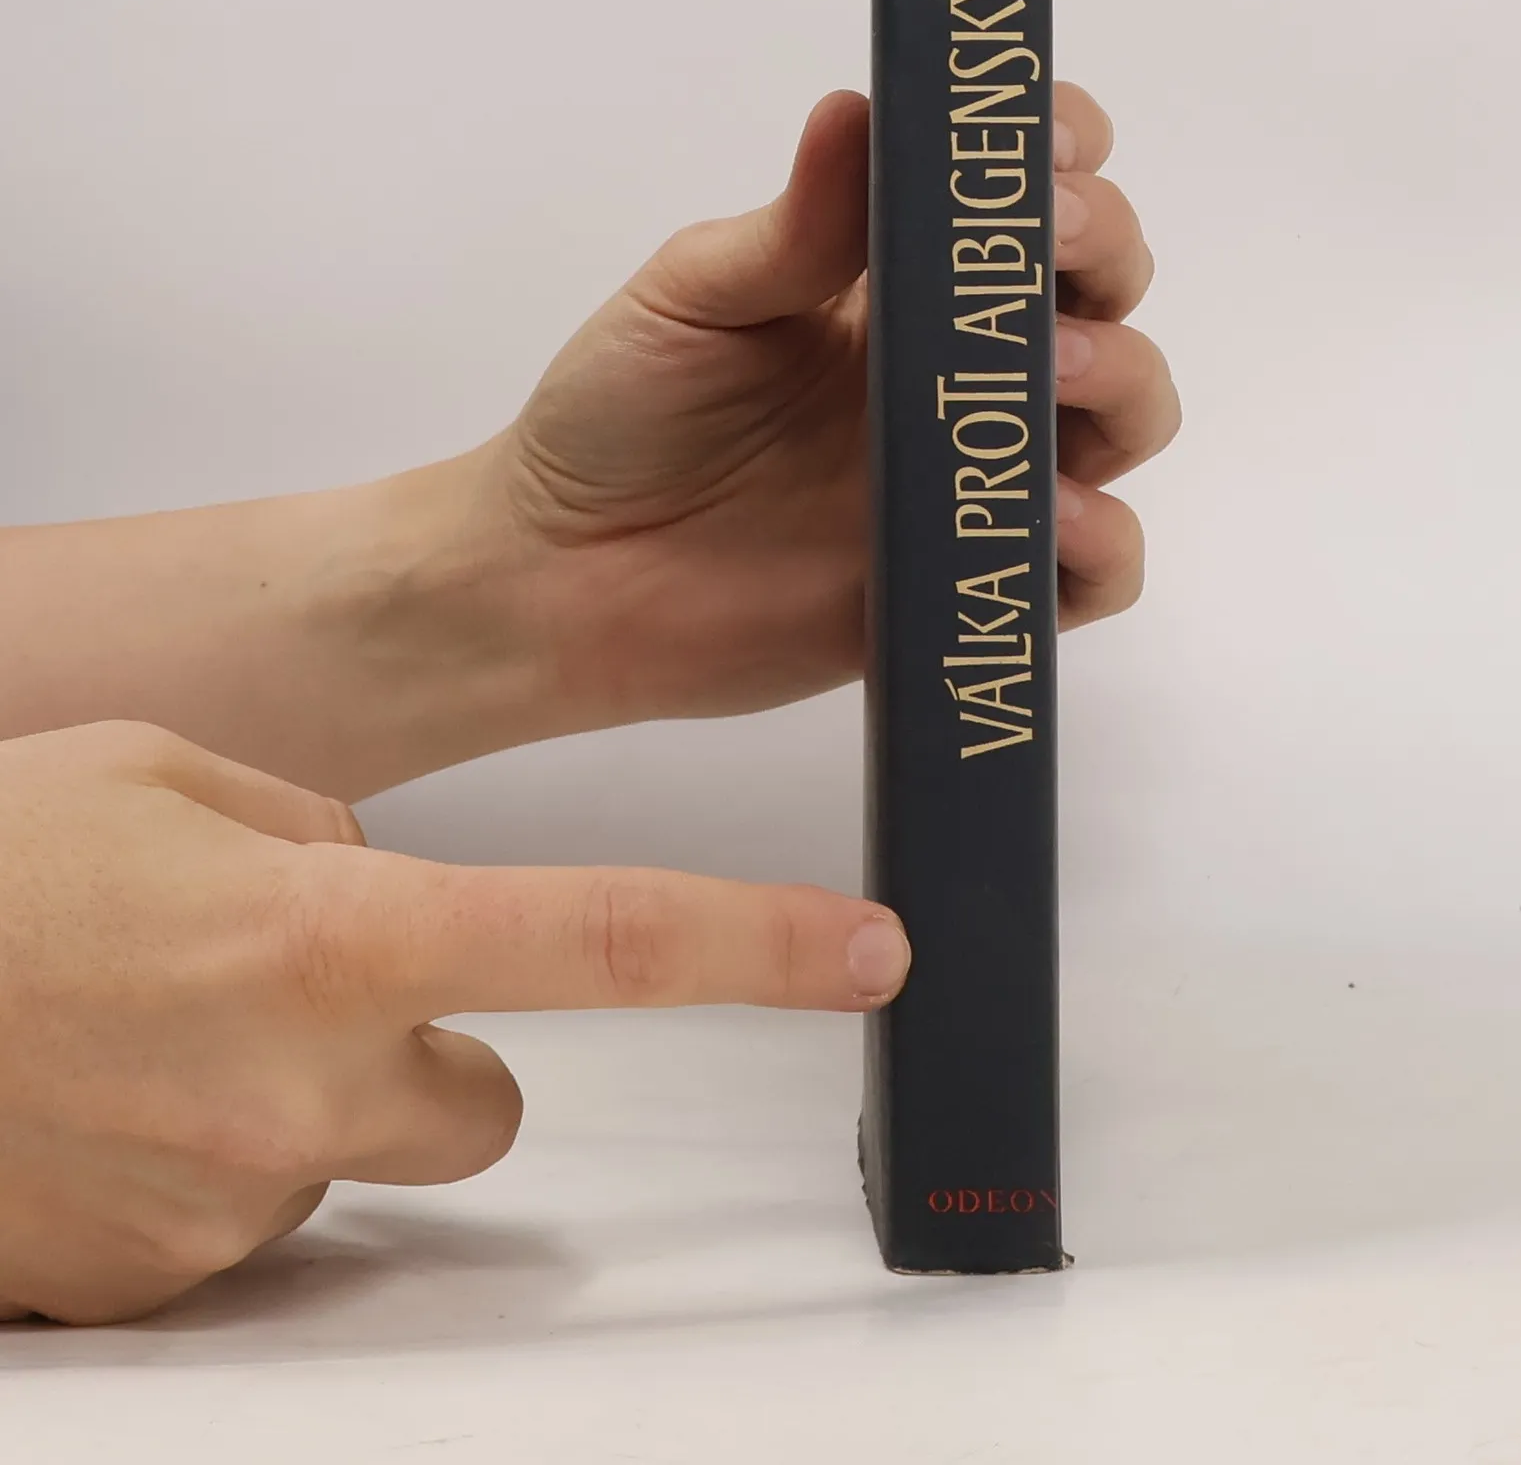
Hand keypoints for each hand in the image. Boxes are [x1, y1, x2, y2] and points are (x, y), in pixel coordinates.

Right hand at [0, 721, 908, 1324]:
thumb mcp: (172, 774)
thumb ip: (321, 822)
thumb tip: (385, 872)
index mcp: (331, 928)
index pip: (603, 939)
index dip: (757, 946)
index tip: (872, 954)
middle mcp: (301, 1085)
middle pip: (488, 1103)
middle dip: (436, 1051)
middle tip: (313, 990)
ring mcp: (226, 1206)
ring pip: (356, 1160)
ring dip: (307, 1106)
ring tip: (163, 1035)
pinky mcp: (156, 1289)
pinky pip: (246, 1223)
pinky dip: (208, 1167)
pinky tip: (105, 1101)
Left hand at [482, 83, 1178, 729]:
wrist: (568, 581)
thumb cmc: (618, 420)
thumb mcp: (692, 299)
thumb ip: (794, 225)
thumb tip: (861, 106)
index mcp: (903, 280)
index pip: (1029, 197)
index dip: (1065, 154)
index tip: (1050, 144)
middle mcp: (963, 367)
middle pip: (1104, 288)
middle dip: (1105, 246)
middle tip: (1046, 246)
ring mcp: (979, 473)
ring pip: (1126, 413)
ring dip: (1122, 377)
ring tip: (1052, 373)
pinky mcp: (974, 579)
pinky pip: (1095, 572)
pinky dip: (1103, 541)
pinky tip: (1050, 517)